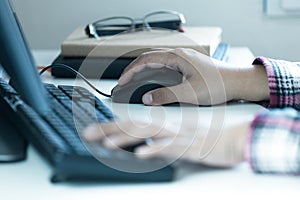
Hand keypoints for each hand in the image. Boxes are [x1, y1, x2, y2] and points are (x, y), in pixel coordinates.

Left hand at [83, 119, 250, 167]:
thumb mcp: (178, 141)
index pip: (133, 124)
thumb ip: (159, 142)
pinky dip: (155, 150)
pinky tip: (141, 154)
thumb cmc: (207, 139)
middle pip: (135, 126)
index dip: (112, 126)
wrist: (234, 138)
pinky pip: (170, 148)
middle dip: (109, 130)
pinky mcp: (191, 146)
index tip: (93, 131)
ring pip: (149, 134)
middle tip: (88, 134)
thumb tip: (141, 147)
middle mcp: (168, 127)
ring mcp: (179, 136)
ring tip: (108, 144)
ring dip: (127, 138)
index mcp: (164, 126)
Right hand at [118, 48, 268, 104]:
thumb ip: (166, 96)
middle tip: (125, 80)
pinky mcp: (189, 65)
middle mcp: (180, 55)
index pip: (146, 60)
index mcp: (177, 57)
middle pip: (149, 57)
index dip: (131, 71)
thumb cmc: (220, 85)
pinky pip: (166, 65)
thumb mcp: (190, 94)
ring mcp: (185, 59)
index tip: (122, 81)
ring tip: (135, 80)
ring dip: (144, 69)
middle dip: (134, 68)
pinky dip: (155, 72)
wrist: (239, 82)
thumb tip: (147, 99)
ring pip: (158, 61)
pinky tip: (155, 80)